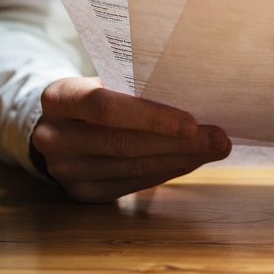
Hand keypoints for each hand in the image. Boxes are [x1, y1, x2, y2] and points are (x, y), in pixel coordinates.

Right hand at [32, 76, 230, 202]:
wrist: (59, 125)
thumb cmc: (96, 95)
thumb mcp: (104, 80)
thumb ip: (135, 87)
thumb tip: (194, 97)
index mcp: (59, 98)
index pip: (105, 108)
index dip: (150, 117)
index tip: (192, 122)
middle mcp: (55, 137)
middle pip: (123, 143)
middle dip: (177, 143)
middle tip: (219, 138)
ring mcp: (65, 170)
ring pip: (132, 167)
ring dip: (180, 159)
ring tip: (215, 148)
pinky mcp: (82, 193)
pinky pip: (132, 183)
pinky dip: (167, 171)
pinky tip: (191, 161)